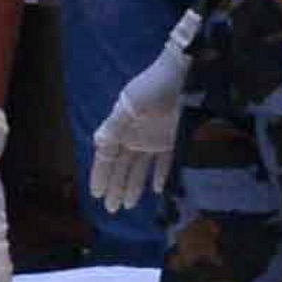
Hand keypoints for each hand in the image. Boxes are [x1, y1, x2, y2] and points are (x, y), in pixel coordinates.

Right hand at [88, 11, 196, 214]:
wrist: (185, 71)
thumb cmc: (155, 85)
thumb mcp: (130, 105)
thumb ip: (114, 127)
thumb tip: (97, 146)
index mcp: (121, 128)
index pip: (106, 157)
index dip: (100, 175)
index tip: (96, 194)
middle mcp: (135, 136)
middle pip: (122, 167)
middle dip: (115, 187)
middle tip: (111, 210)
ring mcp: (154, 138)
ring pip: (140, 167)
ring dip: (133, 185)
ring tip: (128, 206)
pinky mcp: (173, 138)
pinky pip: (164, 162)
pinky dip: (159, 175)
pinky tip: (155, 190)